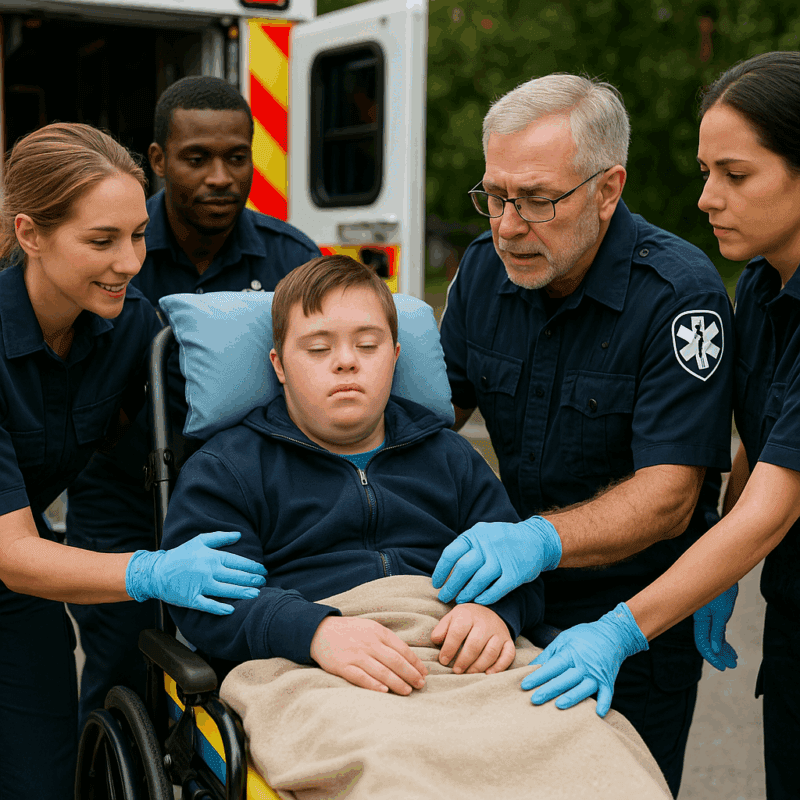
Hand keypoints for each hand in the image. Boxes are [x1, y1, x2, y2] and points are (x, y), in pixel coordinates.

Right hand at [125, 531, 266, 614]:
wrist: (157, 571)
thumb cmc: (180, 555)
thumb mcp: (199, 540)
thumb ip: (220, 537)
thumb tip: (239, 535)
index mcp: (211, 557)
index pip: (237, 561)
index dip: (252, 566)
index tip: (262, 570)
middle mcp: (208, 571)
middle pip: (235, 576)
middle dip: (252, 579)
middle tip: (263, 581)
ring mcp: (200, 586)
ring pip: (226, 590)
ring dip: (242, 592)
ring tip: (256, 594)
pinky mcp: (191, 599)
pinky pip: (208, 604)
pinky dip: (219, 608)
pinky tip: (231, 609)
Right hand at [310, 616, 427, 694]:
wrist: (319, 631)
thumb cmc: (349, 631)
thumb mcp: (370, 628)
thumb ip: (386, 640)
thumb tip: (408, 657)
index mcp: (377, 632)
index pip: (401, 649)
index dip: (415, 662)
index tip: (424, 673)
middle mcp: (368, 642)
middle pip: (395, 661)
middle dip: (410, 674)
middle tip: (420, 684)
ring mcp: (355, 654)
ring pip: (381, 671)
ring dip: (397, 682)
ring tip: (408, 691)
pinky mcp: (342, 666)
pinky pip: (360, 677)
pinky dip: (373, 685)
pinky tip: (385, 691)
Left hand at [431, 517, 561, 604]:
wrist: (536, 539)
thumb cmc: (502, 540)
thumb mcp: (483, 534)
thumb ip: (467, 547)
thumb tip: (446, 569)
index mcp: (476, 534)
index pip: (451, 553)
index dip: (441, 571)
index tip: (436, 584)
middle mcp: (488, 545)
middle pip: (463, 569)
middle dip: (451, 586)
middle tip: (444, 597)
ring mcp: (503, 558)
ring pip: (479, 580)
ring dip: (467, 594)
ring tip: (460, 601)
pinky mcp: (515, 573)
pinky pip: (497, 589)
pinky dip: (485, 598)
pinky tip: (478, 601)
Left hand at [431, 603, 515, 674]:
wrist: (490, 610)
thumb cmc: (466, 618)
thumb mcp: (452, 617)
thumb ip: (442, 629)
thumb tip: (436, 641)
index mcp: (468, 615)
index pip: (457, 633)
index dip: (449, 649)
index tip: (443, 660)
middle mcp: (485, 623)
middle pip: (475, 645)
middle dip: (464, 660)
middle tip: (456, 671)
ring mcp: (499, 632)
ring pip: (491, 652)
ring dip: (479, 666)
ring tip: (468, 673)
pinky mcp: (508, 641)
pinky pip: (508, 655)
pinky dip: (499, 667)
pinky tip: (488, 674)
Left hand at [521, 603, 647, 716]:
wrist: (612, 634)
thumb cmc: (583, 637)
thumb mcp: (563, 639)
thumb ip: (548, 654)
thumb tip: (530, 668)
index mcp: (571, 653)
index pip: (552, 666)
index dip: (538, 676)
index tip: (524, 685)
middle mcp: (584, 665)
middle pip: (565, 679)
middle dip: (549, 690)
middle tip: (534, 700)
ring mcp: (597, 674)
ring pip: (583, 688)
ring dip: (572, 697)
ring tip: (558, 706)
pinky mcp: (608, 681)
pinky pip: (607, 693)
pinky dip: (604, 703)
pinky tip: (598, 714)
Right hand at [693, 583, 738, 670]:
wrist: (722, 572)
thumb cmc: (719, 588)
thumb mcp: (720, 612)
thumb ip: (716, 630)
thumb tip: (714, 649)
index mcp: (699, 619)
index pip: (702, 643)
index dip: (711, 656)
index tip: (722, 666)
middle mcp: (702, 620)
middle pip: (709, 643)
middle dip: (719, 656)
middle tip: (731, 666)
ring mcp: (709, 618)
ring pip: (714, 639)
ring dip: (723, 650)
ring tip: (734, 661)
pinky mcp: (716, 615)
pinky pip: (718, 632)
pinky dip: (724, 642)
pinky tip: (731, 650)